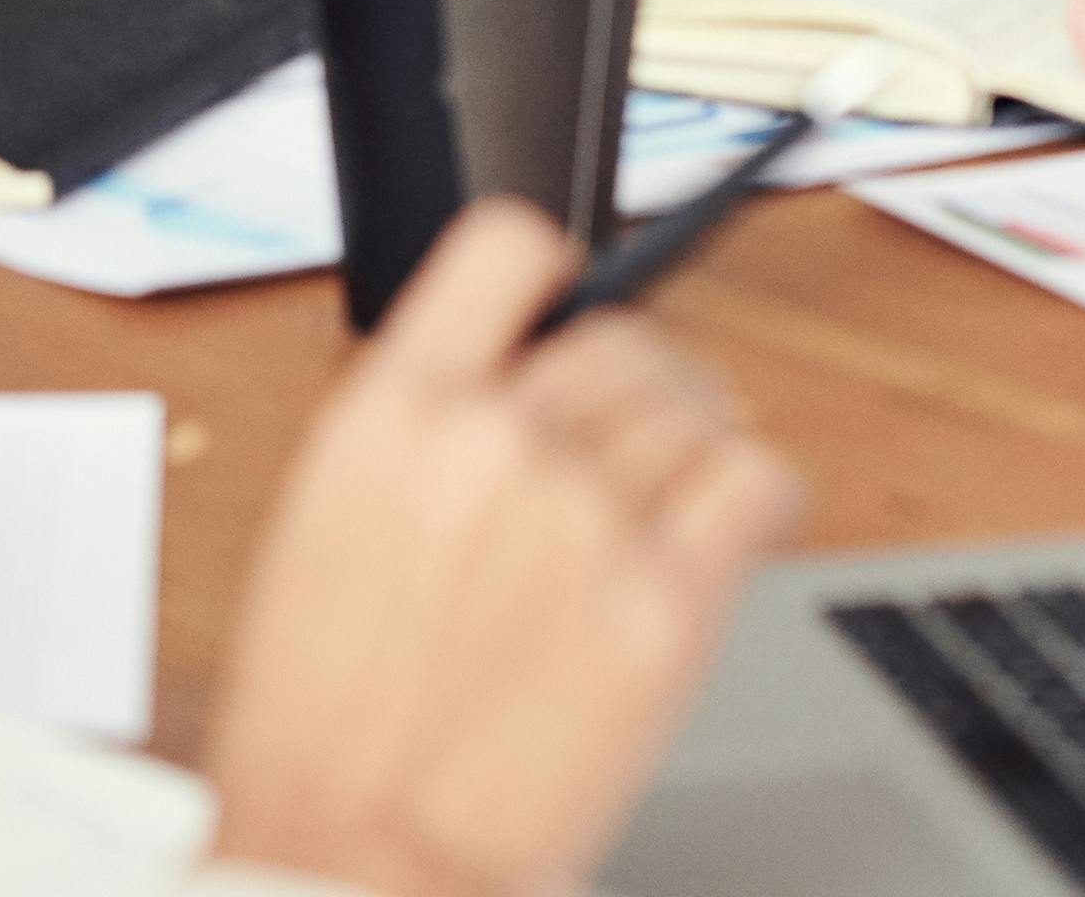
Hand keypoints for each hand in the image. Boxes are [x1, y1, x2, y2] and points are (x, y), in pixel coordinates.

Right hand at [208, 201, 801, 896]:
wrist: (359, 851)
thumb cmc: (325, 724)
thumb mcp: (326, 523)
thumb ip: (423, 436)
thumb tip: (510, 394)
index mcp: (395, 409)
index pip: (508, 248)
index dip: (554, 270)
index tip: (571, 300)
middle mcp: (499, 440)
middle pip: (625, 341)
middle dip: (639, 385)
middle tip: (637, 439)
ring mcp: (589, 517)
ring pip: (698, 408)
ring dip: (696, 440)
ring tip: (678, 495)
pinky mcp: (666, 604)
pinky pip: (757, 484)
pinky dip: (759, 492)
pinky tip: (734, 523)